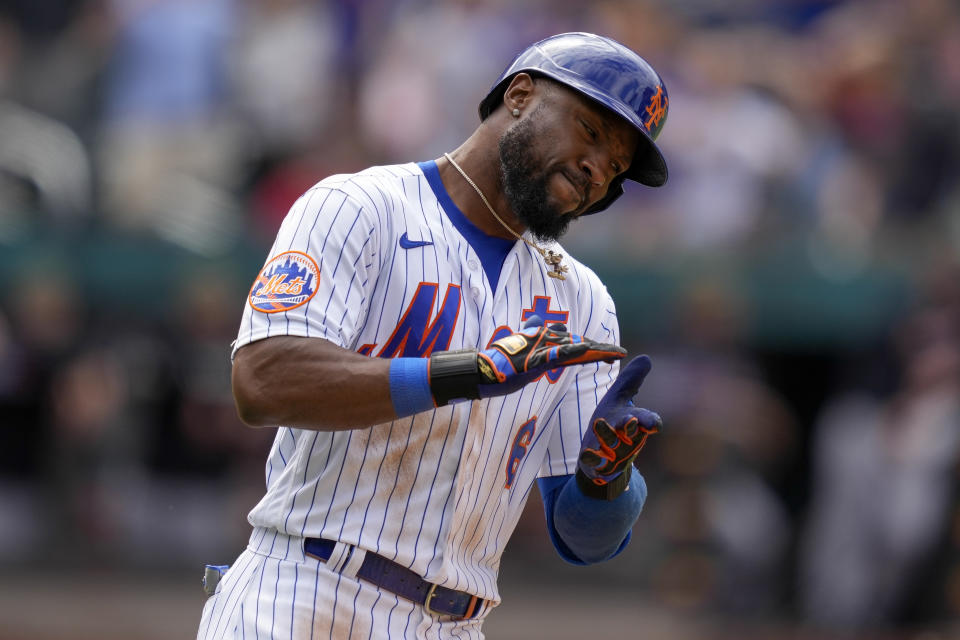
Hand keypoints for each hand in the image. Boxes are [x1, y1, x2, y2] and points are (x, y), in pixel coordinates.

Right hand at [428, 315, 625, 405]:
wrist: (479, 371)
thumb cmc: (497, 364)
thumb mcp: (518, 350)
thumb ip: (529, 335)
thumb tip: (537, 319)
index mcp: (542, 344)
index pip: (572, 344)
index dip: (591, 348)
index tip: (610, 353)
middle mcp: (543, 343)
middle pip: (578, 345)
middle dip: (600, 349)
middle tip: (620, 353)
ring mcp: (539, 350)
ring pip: (573, 348)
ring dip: (595, 350)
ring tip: (615, 354)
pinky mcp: (534, 359)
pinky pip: (558, 355)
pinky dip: (574, 352)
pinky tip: (589, 352)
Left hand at [577, 355, 660, 498]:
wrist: (598, 453)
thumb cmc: (612, 422)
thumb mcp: (619, 398)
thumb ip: (631, 380)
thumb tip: (646, 358)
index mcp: (635, 422)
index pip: (648, 421)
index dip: (651, 421)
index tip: (654, 423)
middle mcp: (628, 439)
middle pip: (632, 432)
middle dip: (631, 427)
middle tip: (631, 420)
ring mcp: (613, 453)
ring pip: (612, 445)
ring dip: (608, 435)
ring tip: (600, 423)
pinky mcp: (598, 463)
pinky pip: (595, 462)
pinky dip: (592, 459)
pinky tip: (586, 454)